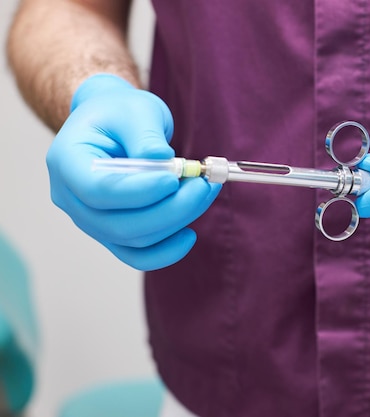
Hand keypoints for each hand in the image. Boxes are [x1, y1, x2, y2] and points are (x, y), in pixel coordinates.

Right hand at [46, 74, 220, 269]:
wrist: (115, 124)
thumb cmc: (121, 113)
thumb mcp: (134, 109)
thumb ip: (146, 135)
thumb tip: (163, 161)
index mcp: (67, 162)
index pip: (98, 191)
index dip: (138, 192)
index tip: (174, 179)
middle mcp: (72, 198)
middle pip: (119, 224)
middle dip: (170, 209)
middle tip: (203, 185)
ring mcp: (91, 221)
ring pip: (135, 240)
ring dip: (177, 220)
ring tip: (204, 190)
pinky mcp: (113, 233)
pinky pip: (138, 255)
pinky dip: (167, 251)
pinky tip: (189, 234)